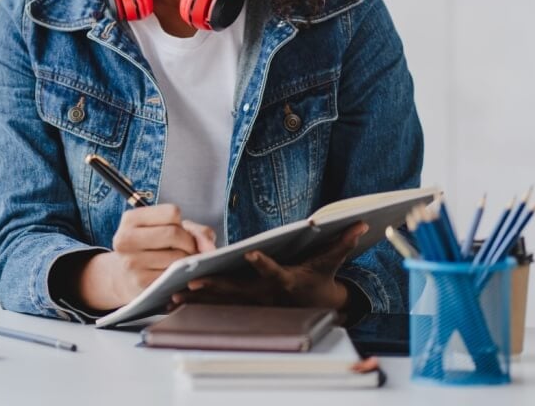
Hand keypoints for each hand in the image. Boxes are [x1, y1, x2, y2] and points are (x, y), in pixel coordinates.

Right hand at [76, 205, 216, 311]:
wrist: (125, 277)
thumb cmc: (153, 248)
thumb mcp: (166, 230)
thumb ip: (195, 231)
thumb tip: (210, 248)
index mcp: (130, 219)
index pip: (171, 212)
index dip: (182, 223)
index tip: (179, 232)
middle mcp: (125, 238)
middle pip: (174, 234)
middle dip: (189, 243)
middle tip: (188, 251)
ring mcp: (131, 262)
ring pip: (176, 257)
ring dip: (187, 261)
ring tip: (182, 263)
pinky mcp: (140, 282)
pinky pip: (173, 276)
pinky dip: (182, 275)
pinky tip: (176, 275)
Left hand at [171, 221, 368, 314]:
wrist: (319, 310)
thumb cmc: (320, 281)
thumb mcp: (330, 262)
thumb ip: (341, 243)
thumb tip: (360, 223)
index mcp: (285, 280)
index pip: (272, 271)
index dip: (262, 264)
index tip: (249, 254)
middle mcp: (266, 295)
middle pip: (238, 291)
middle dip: (214, 288)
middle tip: (191, 282)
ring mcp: (253, 305)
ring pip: (223, 303)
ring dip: (199, 301)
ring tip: (174, 296)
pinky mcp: (244, 309)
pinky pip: (218, 309)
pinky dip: (198, 306)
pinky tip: (176, 303)